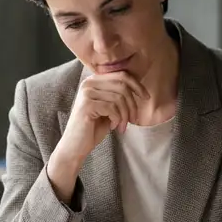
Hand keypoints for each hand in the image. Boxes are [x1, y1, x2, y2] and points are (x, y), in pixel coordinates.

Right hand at [47, 72, 148, 201]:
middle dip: (132, 104)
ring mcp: (86, 93)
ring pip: (119, 98)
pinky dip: (117, 119)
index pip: (122, 75)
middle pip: (122, 85)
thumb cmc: (93, 128)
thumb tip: (140, 88)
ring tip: (122, 126)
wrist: (75, 146)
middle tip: (133, 119)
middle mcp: (88, 83)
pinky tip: (113, 127)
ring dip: (125, 115)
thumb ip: (119, 96)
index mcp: (94, 80)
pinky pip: (112, 108)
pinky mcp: (87, 105)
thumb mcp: (109, 109)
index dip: (137, 85)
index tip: (146, 98)